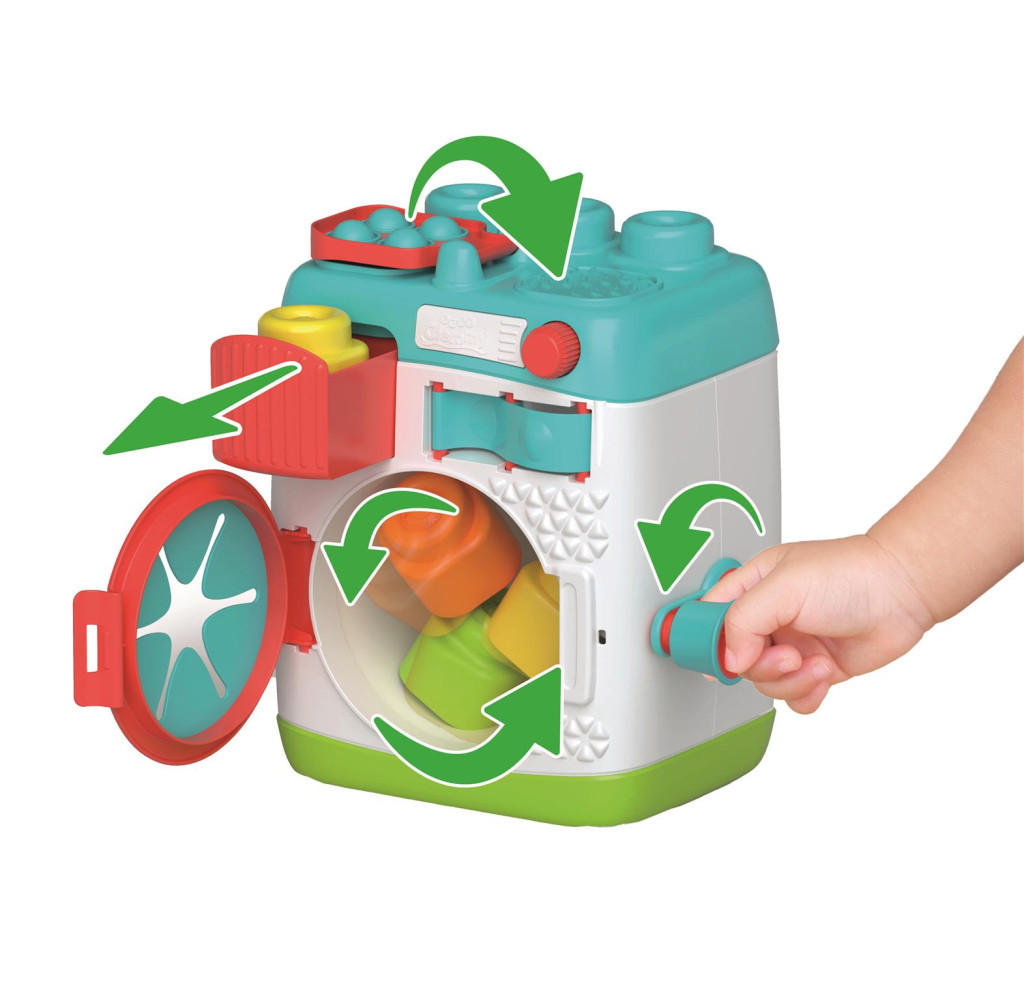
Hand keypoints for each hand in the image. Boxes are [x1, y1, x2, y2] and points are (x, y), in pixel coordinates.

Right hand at [702, 535, 934, 712]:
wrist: (902, 592)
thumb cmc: (850, 574)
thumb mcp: (784, 587)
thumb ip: (744, 620)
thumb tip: (729, 659)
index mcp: (750, 587)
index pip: (708, 618)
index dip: (707, 641)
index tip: (721, 658)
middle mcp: (768, 617)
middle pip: (736, 660)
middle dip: (761, 666)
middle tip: (786, 656)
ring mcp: (790, 644)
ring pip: (764, 683)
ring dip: (789, 681)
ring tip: (814, 663)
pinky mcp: (814, 668)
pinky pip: (793, 698)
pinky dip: (806, 695)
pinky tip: (822, 675)